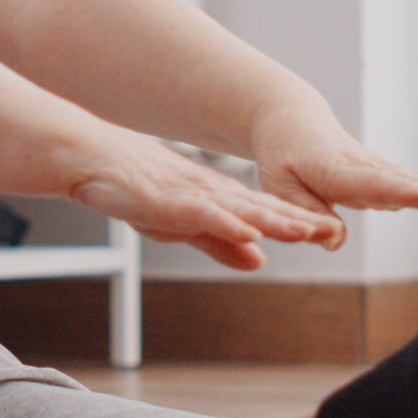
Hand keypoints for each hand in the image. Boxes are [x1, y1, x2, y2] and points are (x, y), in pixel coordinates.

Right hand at [67, 129, 343, 270]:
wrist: (87, 158)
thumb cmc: (131, 190)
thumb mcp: (182, 224)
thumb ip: (220, 242)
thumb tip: (260, 260)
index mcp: (214, 197)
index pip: (261, 212)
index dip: (295, 221)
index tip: (329, 230)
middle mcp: (206, 192)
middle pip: (257, 208)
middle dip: (294, 220)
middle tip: (331, 230)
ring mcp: (184, 193)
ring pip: (234, 209)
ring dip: (269, 220)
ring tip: (301, 229)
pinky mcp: (160, 198)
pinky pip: (196, 212)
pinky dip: (222, 222)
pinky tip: (244, 231)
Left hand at [246, 102, 417, 251]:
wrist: (292, 120)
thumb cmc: (282, 156)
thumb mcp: (279, 185)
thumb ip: (308, 212)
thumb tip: (335, 242)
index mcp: (333, 169)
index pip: (372, 184)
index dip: (406, 192)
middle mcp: (360, 166)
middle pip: (402, 181)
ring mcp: (375, 167)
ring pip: (413, 179)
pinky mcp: (382, 172)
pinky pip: (412, 181)